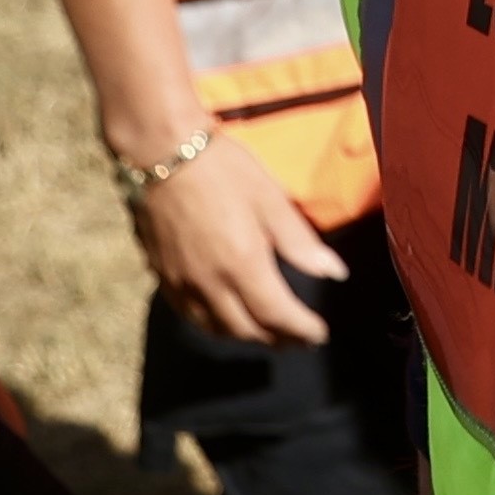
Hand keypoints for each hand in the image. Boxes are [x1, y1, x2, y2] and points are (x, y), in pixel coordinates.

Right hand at [126, 137, 342, 345]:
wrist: (160, 154)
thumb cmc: (223, 170)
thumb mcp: (271, 199)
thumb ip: (301, 242)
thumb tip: (334, 273)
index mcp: (242, 264)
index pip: (277, 315)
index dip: (302, 330)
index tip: (320, 334)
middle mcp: (209, 283)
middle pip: (246, 330)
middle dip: (278, 339)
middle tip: (300, 339)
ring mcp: (181, 283)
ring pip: (215, 329)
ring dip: (246, 337)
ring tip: (269, 334)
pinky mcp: (161, 276)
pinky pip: (190, 315)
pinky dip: (214, 325)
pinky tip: (226, 318)